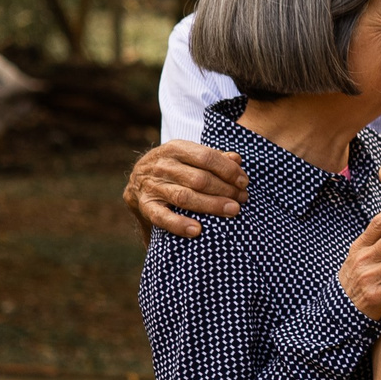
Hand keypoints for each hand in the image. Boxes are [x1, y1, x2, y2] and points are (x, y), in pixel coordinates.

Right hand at [125, 141, 246, 239]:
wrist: (136, 182)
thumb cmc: (175, 169)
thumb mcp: (191, 156)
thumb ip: (214, 158)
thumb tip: (237, 159)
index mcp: (175, 149)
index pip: (206, 157)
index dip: (228, 170)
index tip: (244, 182)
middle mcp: (162, 166)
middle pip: (199, 179)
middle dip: (225, 189)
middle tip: (242, 199)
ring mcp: (152, 186)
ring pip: (184, 196)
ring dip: (211, 205)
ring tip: (232, 211)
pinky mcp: (144, 206)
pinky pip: (162, 217)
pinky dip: (179, 224)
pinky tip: (197, 230)